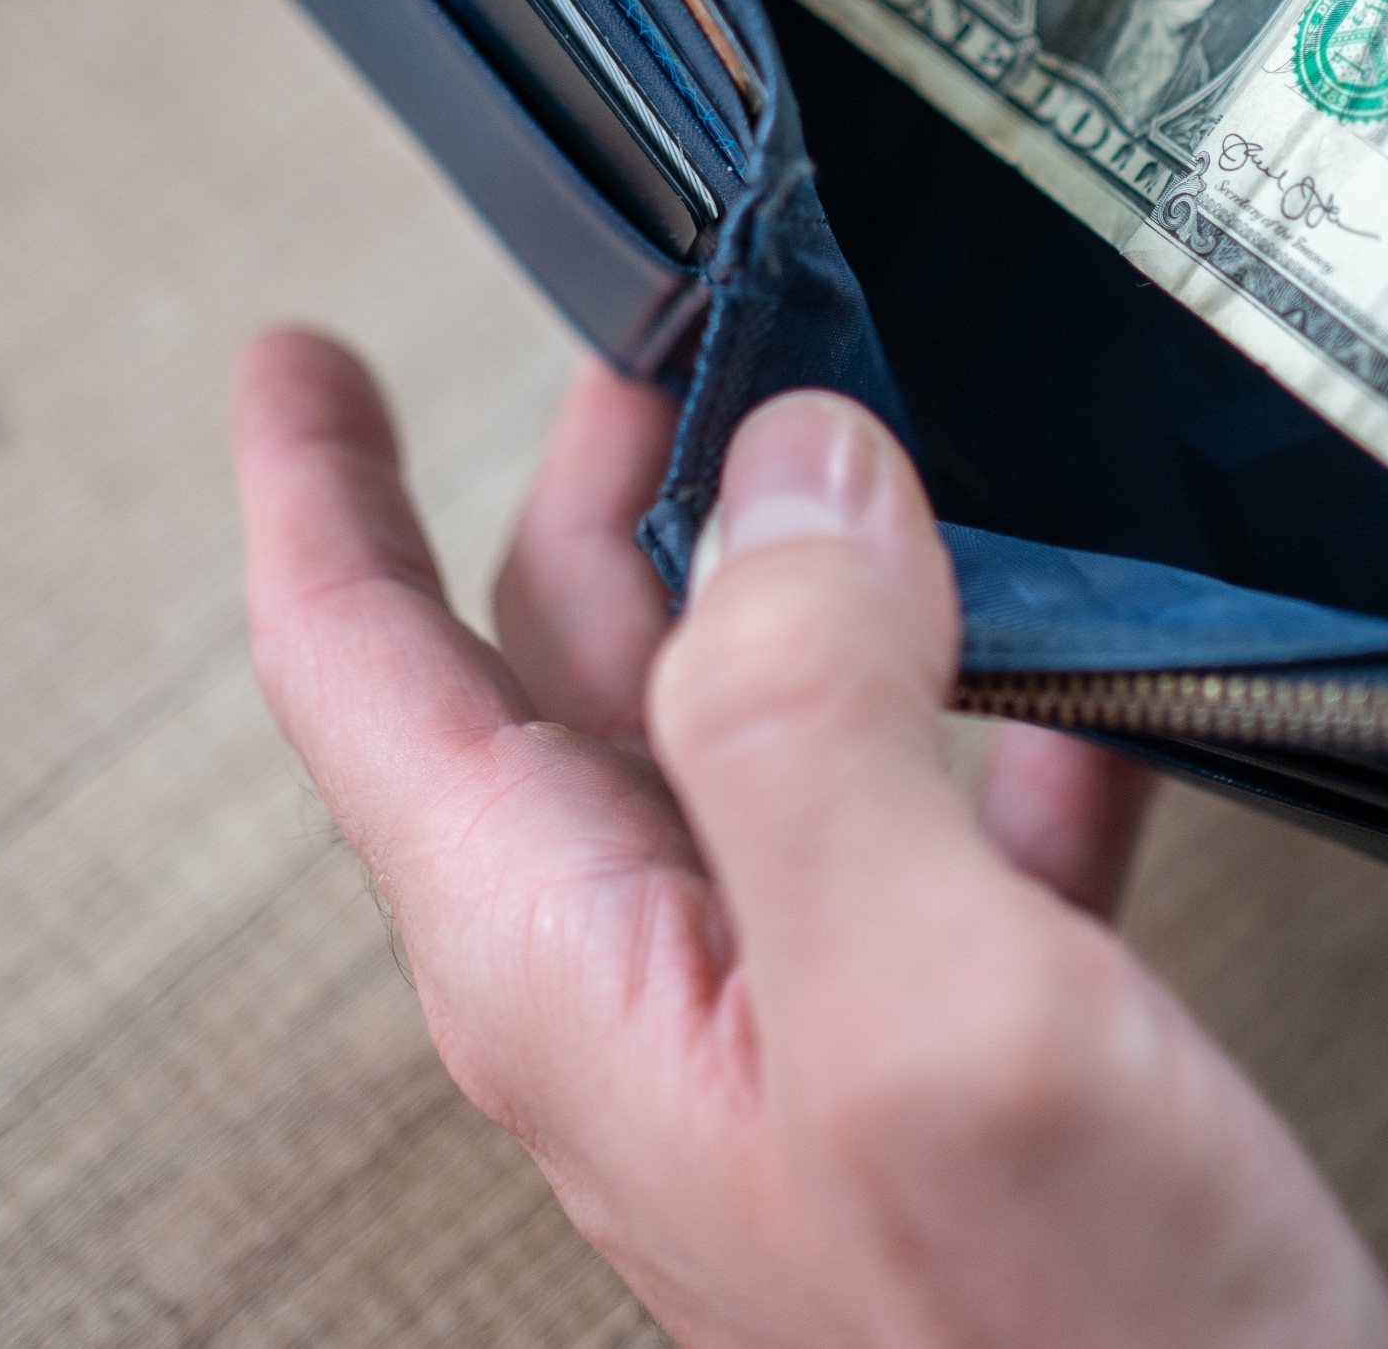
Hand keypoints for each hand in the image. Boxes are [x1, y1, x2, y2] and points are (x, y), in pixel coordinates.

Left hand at [234, 330, 1387, 1348]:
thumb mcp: (921, 1013)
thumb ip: (816, 726)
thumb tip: (786, 475)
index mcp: (571, 965)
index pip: (361, 672)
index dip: (317, 488)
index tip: (297, 353)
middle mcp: (653, 985)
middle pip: (559, 661)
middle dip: (605, 474)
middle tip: (674, 325)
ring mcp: (799, 1026)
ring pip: (755, 725)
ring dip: (811, 570)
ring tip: (889, 437)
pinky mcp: (946, 1063)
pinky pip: (931, 831)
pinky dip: (992, 716)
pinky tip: (1091, 672)